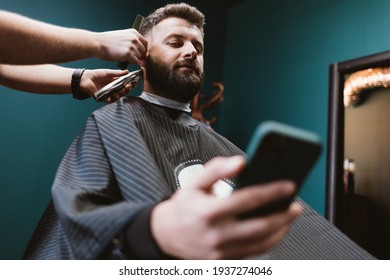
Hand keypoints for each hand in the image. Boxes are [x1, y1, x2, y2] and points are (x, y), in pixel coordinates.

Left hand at [80, 69, 136, 101]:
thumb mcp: (108, 72)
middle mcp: (114, 88)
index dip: (131, 84)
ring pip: (119, 96)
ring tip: (122, 90)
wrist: (86, 79)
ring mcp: (110, 93)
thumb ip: (117, 73)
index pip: (126, 84)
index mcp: (116, 82)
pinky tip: (115, 96)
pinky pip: (110, 100)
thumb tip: (127, 72)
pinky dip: (113, 99)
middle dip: (128, 89)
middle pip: (124, 91)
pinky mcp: (105, 98)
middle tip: (129, 86)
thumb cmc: (97, 74)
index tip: (134, 82)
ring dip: (121, 94)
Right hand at [98, 29, 147, 63]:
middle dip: (140, 56)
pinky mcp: (129, 54)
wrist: (98, 43)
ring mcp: (132, 46)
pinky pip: (136, 62)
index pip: (145, 43)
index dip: (143, 50)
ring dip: (135, 60)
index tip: (141, 54)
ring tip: (126, 58)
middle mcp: (134, 39)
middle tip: (134, 59)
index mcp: (133, 33)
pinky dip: (132, 63)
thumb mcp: (122, 36)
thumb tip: (138, 50)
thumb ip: (131, 41)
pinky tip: (126, 61)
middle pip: (143, 51)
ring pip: (139, 57)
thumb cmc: (107, 41)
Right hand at [151, 156, 301, 258]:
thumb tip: (240, 162)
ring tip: (289, 217)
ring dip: (280, 230)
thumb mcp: (194, 182)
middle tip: (295, 205)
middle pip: (260, 226)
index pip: (247, 200)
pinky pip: (253, 253)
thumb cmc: (183, 207)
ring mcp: (221, 251)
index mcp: (208, 211)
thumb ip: (216, 169)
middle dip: (283, 215)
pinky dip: (269, 242)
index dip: (271, 191)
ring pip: (261, 243)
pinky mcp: (224, 261)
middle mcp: (216, 234)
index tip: (288, 185)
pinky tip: (275, 230)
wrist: (166, 234)